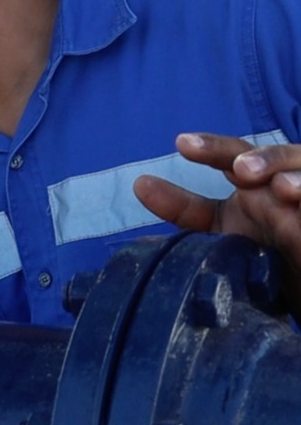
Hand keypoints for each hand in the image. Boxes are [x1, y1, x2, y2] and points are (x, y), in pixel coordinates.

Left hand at [133, 132, 300, 311]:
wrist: (300, 280)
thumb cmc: (265, 249)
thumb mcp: (223, 229)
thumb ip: (186, 210)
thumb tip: (141, 184)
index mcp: (256, 182)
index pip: (234, 156)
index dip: (211, 148)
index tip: (181, 144)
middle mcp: (284, 182)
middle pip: (275, 159)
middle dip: (262, 158)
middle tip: (242, 170)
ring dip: (297, 179)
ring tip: (282, 189)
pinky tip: (297, 197)